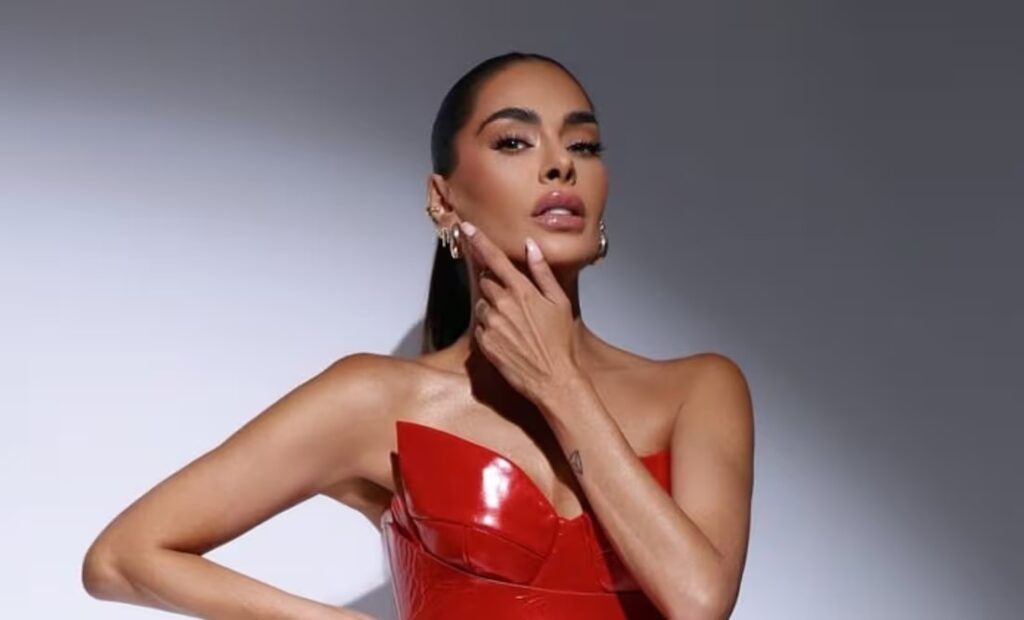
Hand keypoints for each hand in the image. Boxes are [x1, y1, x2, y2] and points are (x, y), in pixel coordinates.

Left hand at [459, 220, 577, 404]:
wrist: (553, 379)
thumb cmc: (560, 343)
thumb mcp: (560, 302)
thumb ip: (542, 272)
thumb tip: (531, 247)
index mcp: (522, 291)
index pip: (494, 258)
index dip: (478, 240)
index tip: (466, 227)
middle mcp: (502, 304)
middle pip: (485, 281)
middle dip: (495, 285)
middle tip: (515, 302)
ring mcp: (491, 324)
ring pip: (481, 305)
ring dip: (493, 308)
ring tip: (515, 326)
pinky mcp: (484, 342)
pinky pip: (480, 326)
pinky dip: (490, 328)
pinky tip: (509, 339)